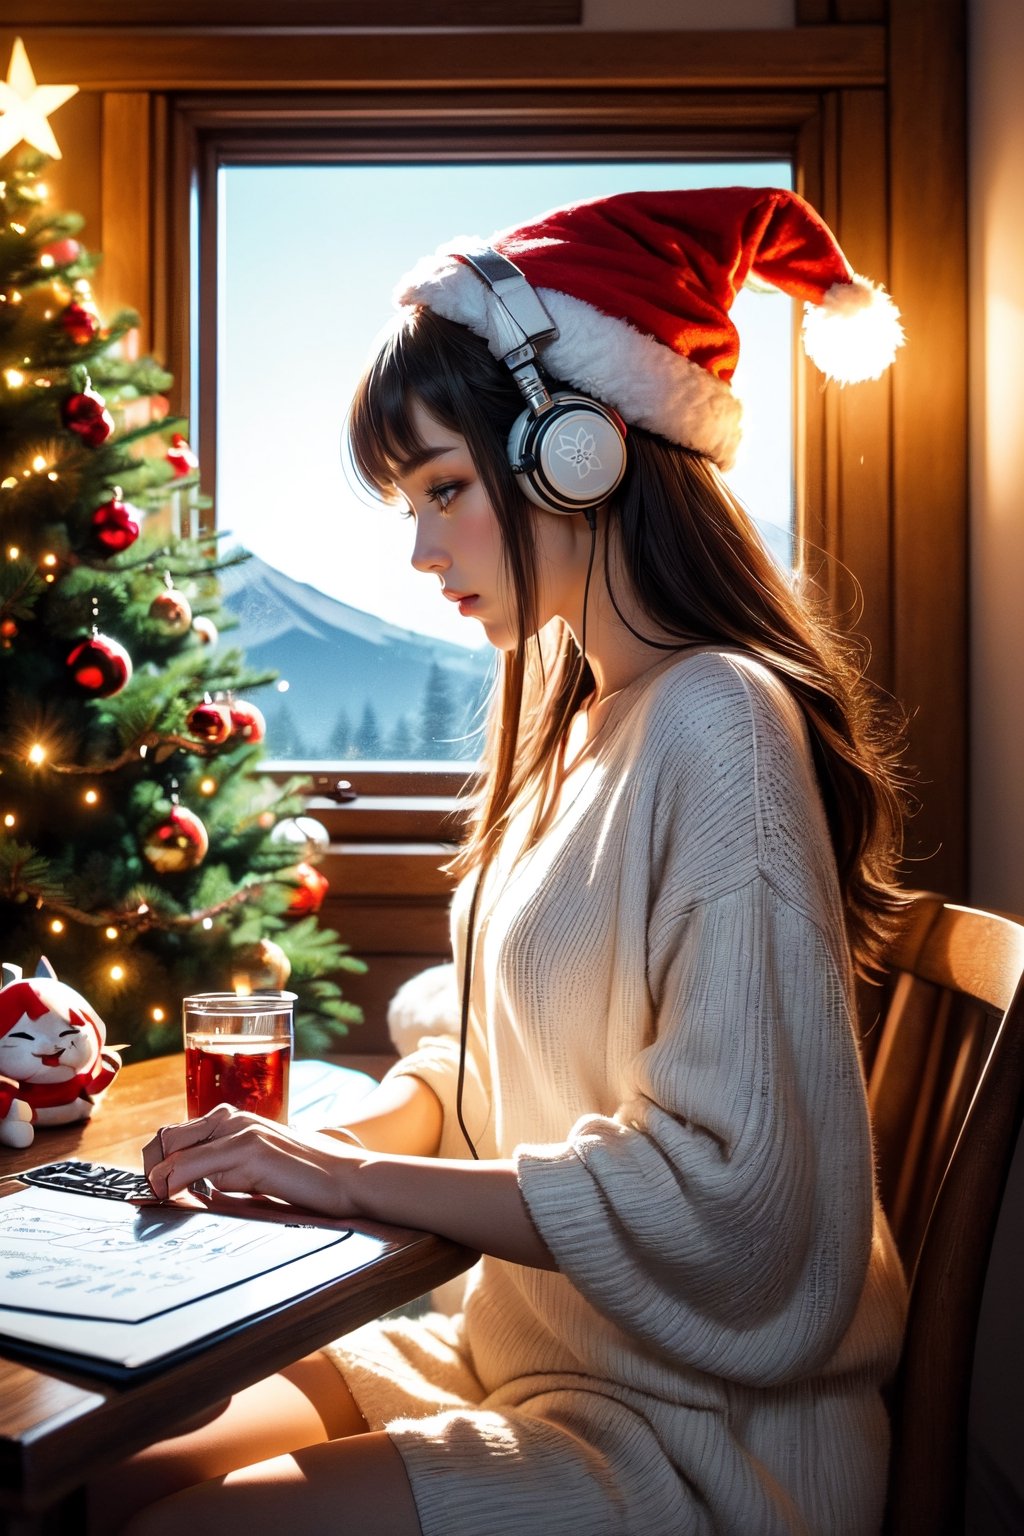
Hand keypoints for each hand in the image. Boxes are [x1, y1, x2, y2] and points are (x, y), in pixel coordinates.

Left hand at [143, 1104, 362, 1214]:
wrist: (346, 1176)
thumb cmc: (304, 1176)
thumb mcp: (258, 1164)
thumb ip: (227, 1167)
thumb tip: (193, 1184)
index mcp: (235, 1119)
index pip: (179, 1133)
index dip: (158, 1159)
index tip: (150, 1185)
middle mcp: (235, 1119)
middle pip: (170, 1138)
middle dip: (153, 1167)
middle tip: (150, 1195)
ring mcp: (242, 1133)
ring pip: (177, 1153)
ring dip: (160, 1180)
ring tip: (157, 1198)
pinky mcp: (251, 1152)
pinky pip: (194, 1169)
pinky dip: (176, 1185)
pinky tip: (177, 1197)